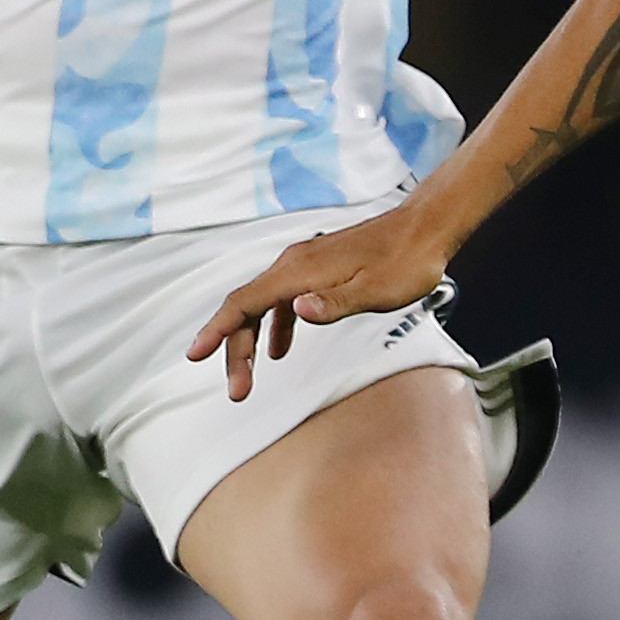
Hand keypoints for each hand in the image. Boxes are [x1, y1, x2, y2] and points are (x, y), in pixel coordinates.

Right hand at [187, 201, 457, 400]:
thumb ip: (335, 303)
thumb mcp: (376, 291)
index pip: (244, 302)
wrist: (425, 229)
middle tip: (238, 390)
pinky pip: (282, 300)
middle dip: (235, 350)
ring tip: (250, 378)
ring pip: (263, 305)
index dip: (216, 329)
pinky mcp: (317, 270)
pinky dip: (274, 326)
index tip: (195, 354)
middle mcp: (294, 264)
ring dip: (252, 341)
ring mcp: (304, 265)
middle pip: (247, 308)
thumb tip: (298, 311)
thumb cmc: (406, 261)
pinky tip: (281, 350)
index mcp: (299, 270)